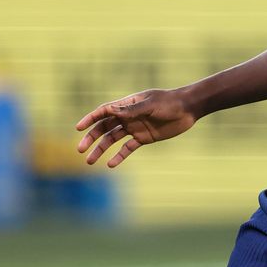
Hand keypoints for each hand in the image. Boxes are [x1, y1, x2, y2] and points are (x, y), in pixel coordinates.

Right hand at [75, 89, 197, 167]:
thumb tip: (111, 111)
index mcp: (127, 104)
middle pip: (104, 127)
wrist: (187, 109)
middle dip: (92, 138)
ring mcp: (135, 128)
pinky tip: (110, 164)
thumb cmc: (169, 102)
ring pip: (113, 139)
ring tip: (90, 161)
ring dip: (101, 149)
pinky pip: (127, 148)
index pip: (104, 112)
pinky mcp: (143, 138)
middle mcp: (128, 116)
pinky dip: (119, 156)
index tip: (78, 128)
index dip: (90, 119)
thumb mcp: (150, 105)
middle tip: (81, 149)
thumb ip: (131, 110)